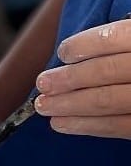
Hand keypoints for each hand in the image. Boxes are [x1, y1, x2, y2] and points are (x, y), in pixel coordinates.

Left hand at [34, 17, 130, 136]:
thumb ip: (120, 40)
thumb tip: (76, 52)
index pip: (115, 38)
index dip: (86, 45)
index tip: (63, 52)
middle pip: (108, 72)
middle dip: (70, 79)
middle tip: (42, 84)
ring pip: (111, 101)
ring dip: (72, 105)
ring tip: (45, 107)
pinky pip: (122, 127)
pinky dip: (90, 126)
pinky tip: (65, 125)